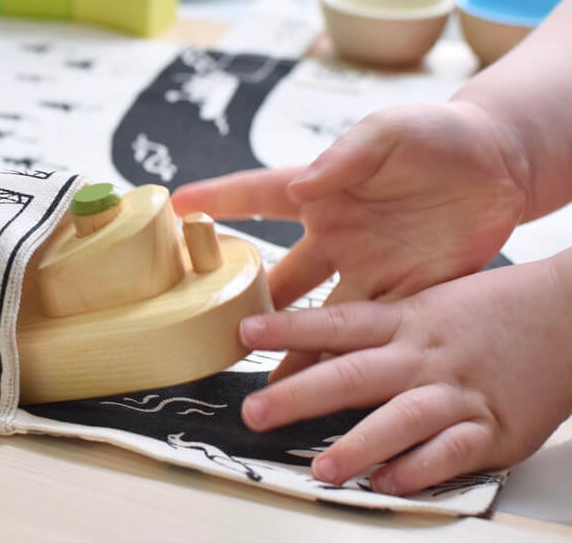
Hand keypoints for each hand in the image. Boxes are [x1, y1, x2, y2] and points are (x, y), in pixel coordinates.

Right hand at [173, 100, 528, 376]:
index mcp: (322, 189)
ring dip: (295, 351)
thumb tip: (302, 188)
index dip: (217, 200)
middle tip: (214, 337)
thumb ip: (344, 156)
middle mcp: (335, 235)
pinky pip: (372, 330)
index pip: (258, 194)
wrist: (498, 166)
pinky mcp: (407, 293)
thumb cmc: (434, 134)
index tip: (174, 207)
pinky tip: (332, 388)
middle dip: (248, 308)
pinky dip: (351, 359)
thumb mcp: (387, 131)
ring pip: (321, 318)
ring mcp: (369, 268)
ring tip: (268, 390)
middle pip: (281, 278)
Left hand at [237, 253, 571, 495]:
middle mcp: (424, 354)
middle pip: (353, 374)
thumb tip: (318, 342)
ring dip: (358, 444)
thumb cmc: (492, 308)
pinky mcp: (493, 427)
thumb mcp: (427, 302)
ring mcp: (457, 391)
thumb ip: (377, 325)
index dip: (288, 328)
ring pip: (401, 418)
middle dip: (299, 395)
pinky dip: (420, 468)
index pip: (336, 323)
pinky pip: (452, 452)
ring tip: (321, 467)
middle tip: (256, 412)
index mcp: (406, 319)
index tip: (246, 333)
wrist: (567, 314)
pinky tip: (388, 482)